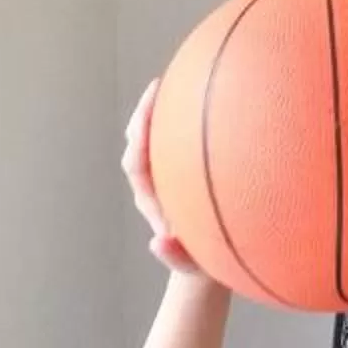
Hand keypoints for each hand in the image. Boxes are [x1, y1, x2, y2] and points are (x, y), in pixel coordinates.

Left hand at [119, 82, 204, 275]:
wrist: (211, 261)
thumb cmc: (201, 262)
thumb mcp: (192, 265)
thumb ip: (176, 257)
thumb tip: (157, 243)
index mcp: (151, 198)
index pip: (136, 162)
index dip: (139, 138)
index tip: (145, 115)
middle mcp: (155, 182)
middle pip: (139, 142)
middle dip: (144, 114)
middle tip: (159, 86)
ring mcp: (169, 174)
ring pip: (157, 137)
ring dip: (162, 112)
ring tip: (176, 83)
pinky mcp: (185, 170)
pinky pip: (180, 140)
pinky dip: (184, 121)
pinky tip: (206, 101)